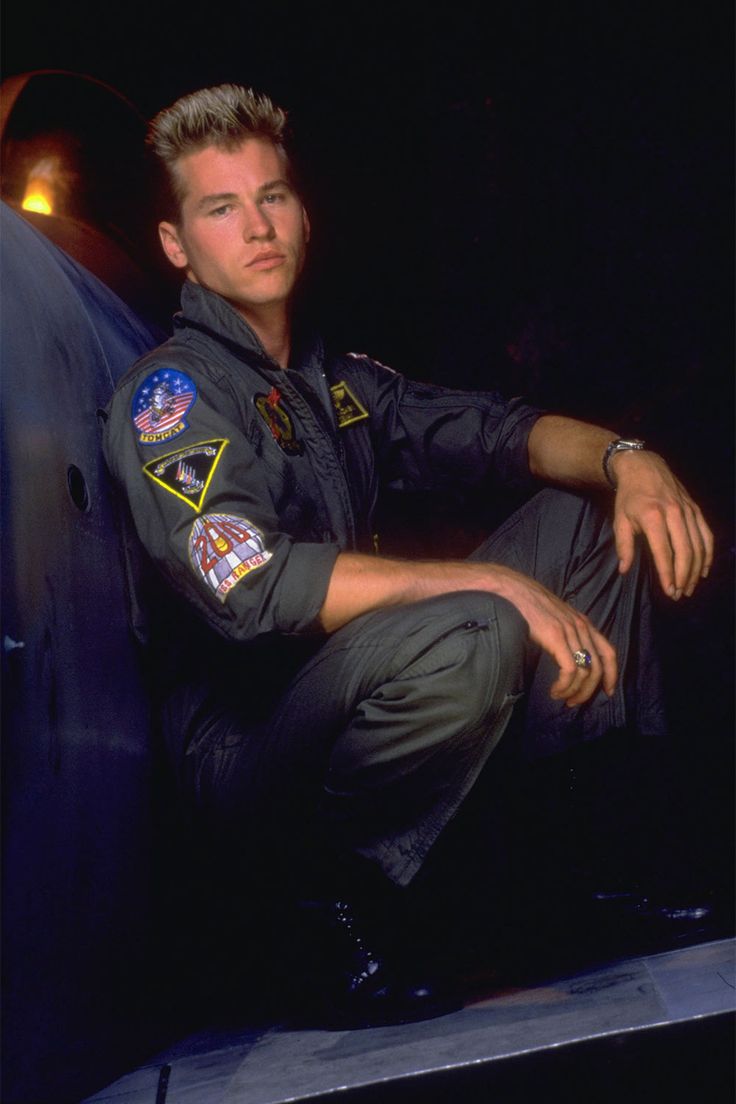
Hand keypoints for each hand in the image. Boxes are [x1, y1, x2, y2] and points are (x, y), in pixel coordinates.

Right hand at [496, 566, 616, 706]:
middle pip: (598, 667)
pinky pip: (569, 670)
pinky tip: (554, 690)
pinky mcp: (556, 637)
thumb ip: (567, 634)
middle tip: (575, 702)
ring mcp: (569, 632)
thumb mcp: (557, 618)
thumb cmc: (531, 606)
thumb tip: (569, 657)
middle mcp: (581, 627)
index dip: (612, 675)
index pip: (608, 652)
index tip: (608, 691)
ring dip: (575, 691)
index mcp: (584, 623)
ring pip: (585, 672)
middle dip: (589, 690)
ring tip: (562, 698)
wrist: (515, 591)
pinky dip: (564, 686)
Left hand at [612, 451, 713, 599]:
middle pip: (685, 551)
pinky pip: (706, 534)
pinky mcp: (695, 509)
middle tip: (679, 594)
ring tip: (690, 587)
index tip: (669, 591)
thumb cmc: (629, 497)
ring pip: (698, 545)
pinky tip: (703, 569)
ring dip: (696, 569)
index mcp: (652, 516)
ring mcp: (687, 510)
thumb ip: (623, 546)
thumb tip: (624, 570)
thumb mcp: (619, 519)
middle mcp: (673, 513)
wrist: (643, 467)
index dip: (667, 573)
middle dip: (684, 576)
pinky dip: (707, 554)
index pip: (663, 551)